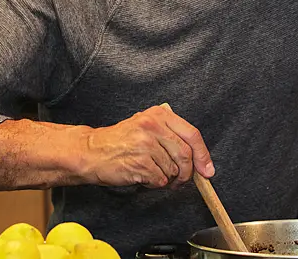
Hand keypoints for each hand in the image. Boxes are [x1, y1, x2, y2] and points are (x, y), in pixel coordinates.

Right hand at [81, 104, 213, 188]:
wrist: (90, 151)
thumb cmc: (120, 141)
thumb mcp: (146, 125)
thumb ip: (170, 134)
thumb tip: (198, 158)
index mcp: (159, 114)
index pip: (192, 134)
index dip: (203, 154)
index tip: (207, 170)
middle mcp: (154, 126)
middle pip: (185, 154)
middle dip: (187, 173)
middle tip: (181, 180)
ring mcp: (146, 144)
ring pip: (173, 169)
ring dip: (167, 178)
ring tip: (153, 173)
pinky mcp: (140, 162)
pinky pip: (160, 179)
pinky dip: (155, 183)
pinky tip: (144, 176)